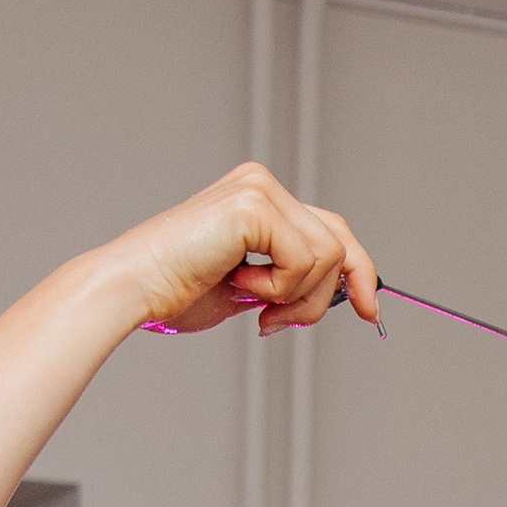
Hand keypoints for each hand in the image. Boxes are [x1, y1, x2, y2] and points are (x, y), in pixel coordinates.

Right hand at [111, 161, 377, 335]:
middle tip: (285, 323)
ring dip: (295, 297)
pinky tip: (238, 283)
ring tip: (250, 301)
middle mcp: (262, 184)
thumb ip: (290, 282)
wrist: (136, 288)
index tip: (370, 312)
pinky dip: (278, 288)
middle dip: (329, 294)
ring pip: (326, 257)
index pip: (331, 229)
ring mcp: (258, 189)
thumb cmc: (178, 291)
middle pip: (338, 241)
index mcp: (260, 198)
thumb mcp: (251, 289)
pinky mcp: (253, 205)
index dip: (358, 272)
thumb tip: (339, 295)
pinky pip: (302, 260)